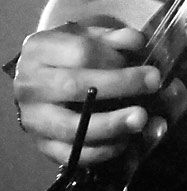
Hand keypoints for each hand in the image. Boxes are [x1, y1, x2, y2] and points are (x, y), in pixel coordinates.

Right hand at [13, 22, 161, 165]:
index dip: (114, 58)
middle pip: (75, 86)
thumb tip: (137, 42)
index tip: (140, 60)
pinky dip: (100, 151)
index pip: (80, 52)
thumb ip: (112, 37)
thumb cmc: (66, 54)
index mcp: (39, 50)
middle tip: (153, 84)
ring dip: (111, 125)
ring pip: (71, 127)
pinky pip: (71, 155)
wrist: (38, 80)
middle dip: (119, 86)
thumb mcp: (85, 35)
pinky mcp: (42, 147)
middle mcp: (30, 85)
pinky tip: (125, 141)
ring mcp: (33, 119)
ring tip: (142, 119)